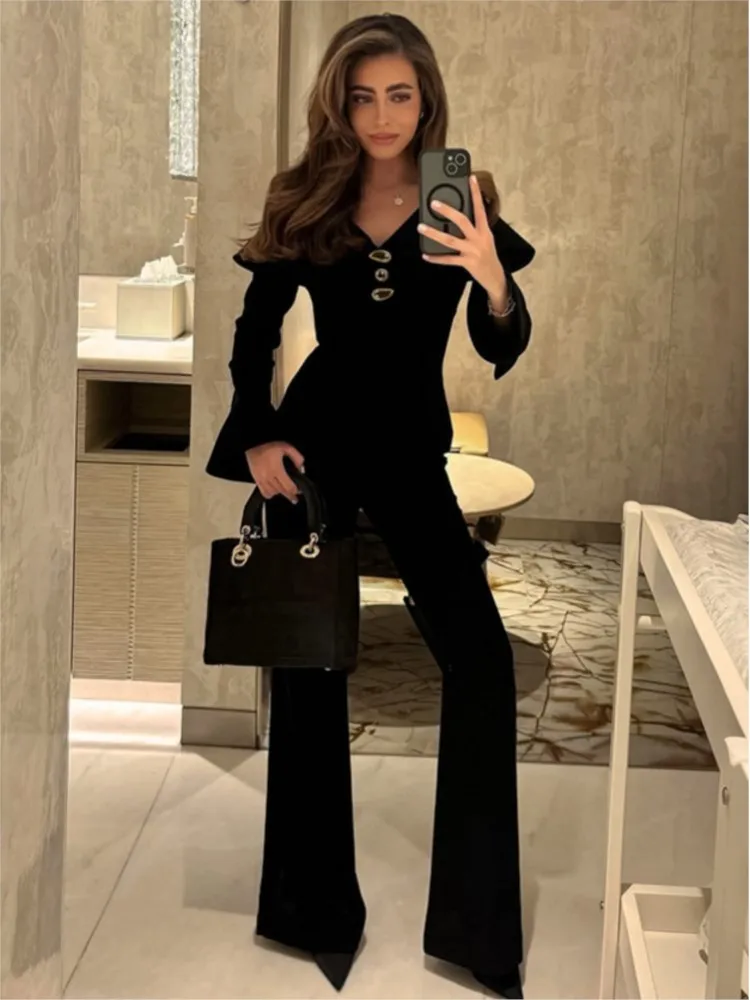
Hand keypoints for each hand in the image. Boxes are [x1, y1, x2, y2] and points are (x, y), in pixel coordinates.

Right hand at [245, 441, 304, 503]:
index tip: (299, 491)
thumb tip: (300, 468)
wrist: (255, 444)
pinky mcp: (256, 479)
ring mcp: (261, 479)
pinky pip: (263, 492)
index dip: (295, 491)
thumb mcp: (287, 447)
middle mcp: (268, 476)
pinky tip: (273, 491)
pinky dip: (269, 494)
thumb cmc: (268, 445)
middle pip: (281, 492)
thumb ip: (297, 457)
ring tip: (284, 492)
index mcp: (276, 469)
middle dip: (289, 495)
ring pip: (272, 493)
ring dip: (279, 493)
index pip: (288, 486)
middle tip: (294, 498)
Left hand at [418, 174, 507, 308]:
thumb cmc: (487, 254)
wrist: (495, 276)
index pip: (479, 207)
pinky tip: (426, 255)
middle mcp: (478, 238)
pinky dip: (436, 258)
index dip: (475, 192)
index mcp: (484, 229)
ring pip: (450, 240)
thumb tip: (458, 215)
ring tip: (421, 227)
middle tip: (434, 203)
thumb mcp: (485, 237)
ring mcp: (472, 251)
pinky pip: (448, 259)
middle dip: (447, 211)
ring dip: (434, 233)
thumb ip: (475, 226)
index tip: (470, 178)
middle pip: (462, 221)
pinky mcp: (467, 263)